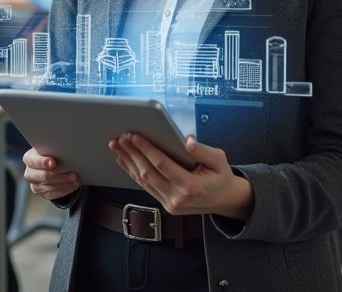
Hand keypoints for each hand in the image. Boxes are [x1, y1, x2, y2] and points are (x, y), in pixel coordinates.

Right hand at [22, 147, 79, 199]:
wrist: (51, 163)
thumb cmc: (50, 153)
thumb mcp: (49, 148)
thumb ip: (52, 150)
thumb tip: (63, 151)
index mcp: (29, 158)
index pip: (33, 161)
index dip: (43, 162)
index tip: (54, 163)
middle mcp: (30, 173)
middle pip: (44, 176)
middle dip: (60, 176)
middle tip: (73, 174)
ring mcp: (35, 185)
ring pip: (50, 187)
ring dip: (65, 183)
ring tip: (76, 180)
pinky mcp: (41, 193)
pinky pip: (53, 194)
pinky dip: (64, 190)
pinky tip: (73, 186)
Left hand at [110, 133, 253, 219]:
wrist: (224, 201)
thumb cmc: (221, 178)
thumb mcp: (219, 160)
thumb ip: (202, 150)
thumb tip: (187, 140)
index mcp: (191, 187)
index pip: (162, 165)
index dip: (146, 149)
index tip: (134, 136)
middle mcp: (177, 198)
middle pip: (148, 173)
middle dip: (132, 153)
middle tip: (120, 138)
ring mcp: (169, 204)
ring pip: (143, 181)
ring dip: (128, 162)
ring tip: (117, 147)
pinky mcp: (165, 205)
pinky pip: (145, 187)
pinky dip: (133, 173)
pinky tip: (125, 161)